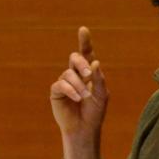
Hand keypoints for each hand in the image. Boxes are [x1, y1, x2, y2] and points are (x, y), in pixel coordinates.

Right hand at [50, 26, 108, 158]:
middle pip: (75, 58)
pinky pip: (61, 84)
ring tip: (85, 97)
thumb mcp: (102, 95)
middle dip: (81, 63)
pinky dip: (70, 90)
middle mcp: (75, 74)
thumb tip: (95, 62)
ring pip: (69, 74)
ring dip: (79, 85)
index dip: (84, 41)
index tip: (83, 30)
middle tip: (88, 73)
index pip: (86, 54)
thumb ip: (99, 79)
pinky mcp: (56, 91)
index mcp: (88, 73)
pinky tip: (77, 98)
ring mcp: (65, 82)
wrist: (84, 128)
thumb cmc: (95, 112)